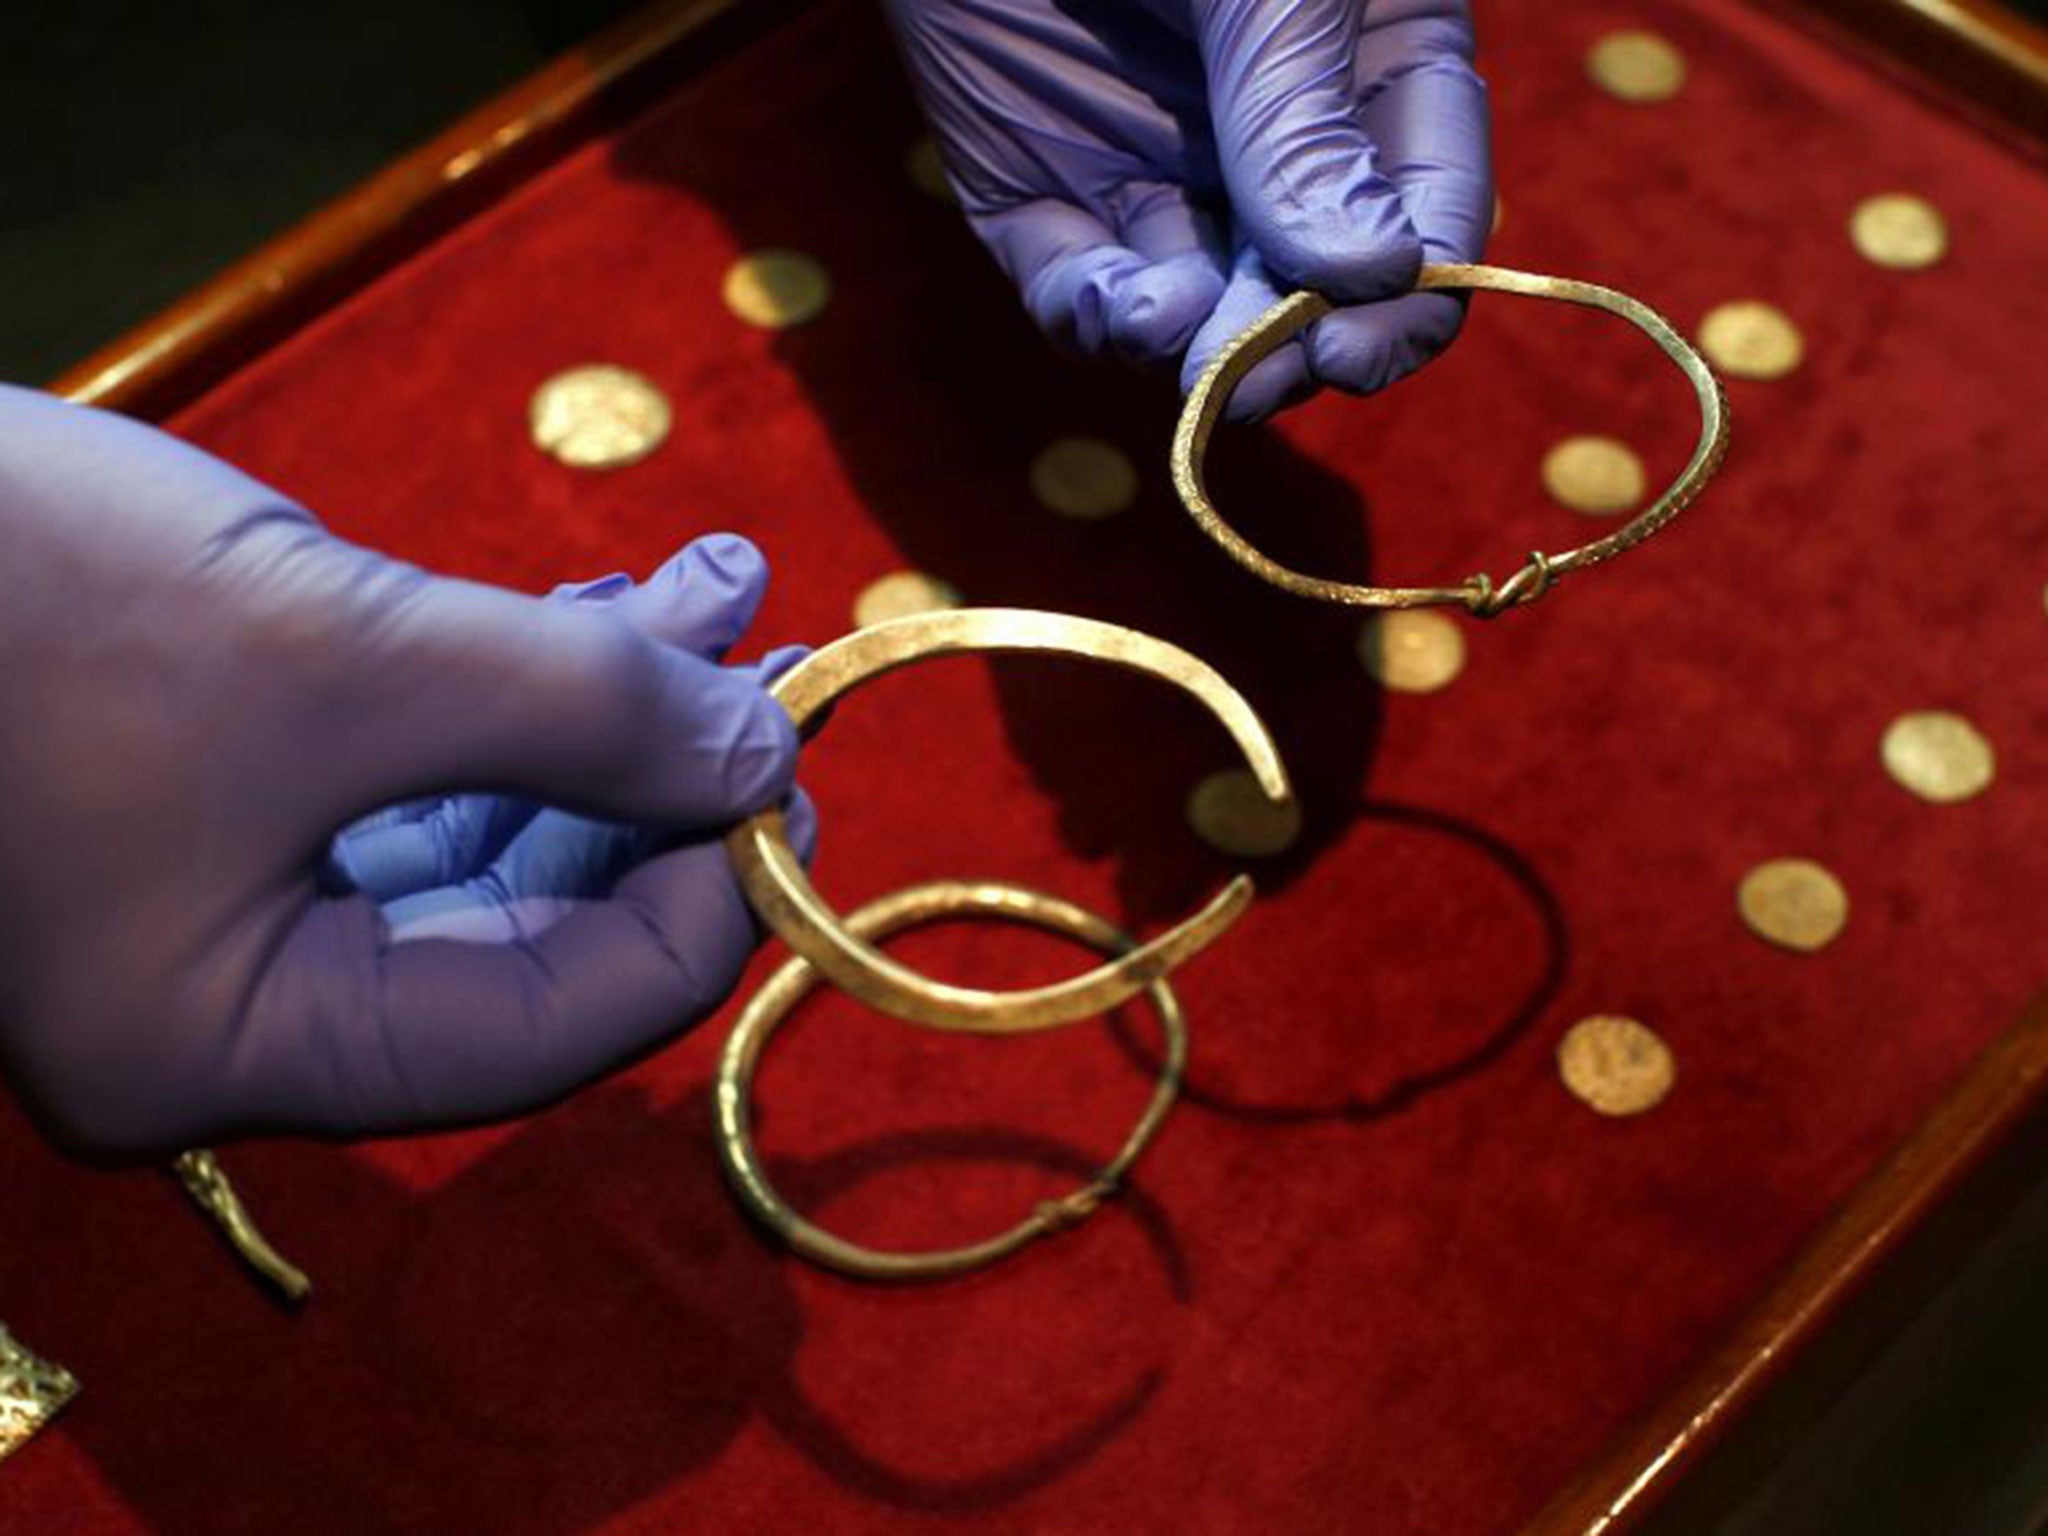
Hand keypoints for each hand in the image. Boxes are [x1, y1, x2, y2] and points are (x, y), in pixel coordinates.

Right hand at [0, 385, 807, 1156]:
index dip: (698, 898)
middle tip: (773, 680)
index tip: (784, 771)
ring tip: (727, 599)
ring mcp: (224, 895)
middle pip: (536, 926)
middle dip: (664, 790)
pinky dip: (519, 681)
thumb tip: (760, 756)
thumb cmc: (9, 595)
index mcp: (242, 1045)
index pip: (555, 1018)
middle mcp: (240, 1001)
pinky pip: (419, 763)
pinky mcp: (218, 789)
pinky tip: (626, 592)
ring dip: (612, 711)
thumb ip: (574, 707)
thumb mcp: (333, 655)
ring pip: (488, 829)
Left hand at [886, 0, 1491, 419]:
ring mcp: (1156, 169)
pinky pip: (1077, 290)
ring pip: (1195, 313)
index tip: (1351, 345)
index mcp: (1374, 69)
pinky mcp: (1040, 186)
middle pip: (1308, 293)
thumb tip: (1370, 275)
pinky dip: (1099, 318)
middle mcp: (1271, 142)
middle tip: (1258, 374)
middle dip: (1287, 344)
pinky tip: (1120, 305)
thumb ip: (1303, 116)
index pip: (1424, 217)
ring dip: (1195, 345)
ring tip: (1178, 329)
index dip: (1403, 302)